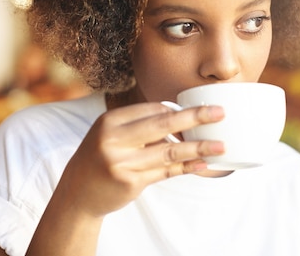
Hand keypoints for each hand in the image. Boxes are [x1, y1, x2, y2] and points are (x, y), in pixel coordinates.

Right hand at [61, 102, 224, 217]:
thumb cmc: (102, 155)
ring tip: (220, 146)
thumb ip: (140, 124)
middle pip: (162, 125)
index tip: (203, 107)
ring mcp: (122, 163)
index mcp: (110, 120)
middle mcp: (114, 140)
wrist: (79, 191)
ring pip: (169, 151)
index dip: (179, 110)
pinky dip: (186, 167)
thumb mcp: (111, 133)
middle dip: (195, 118)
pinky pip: (166, 172)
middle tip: (220, 113)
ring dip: (198, 148)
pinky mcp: (131, 183)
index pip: (153, 109)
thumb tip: (182, 115)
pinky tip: (202, 164)